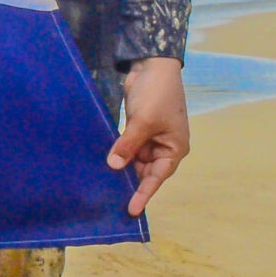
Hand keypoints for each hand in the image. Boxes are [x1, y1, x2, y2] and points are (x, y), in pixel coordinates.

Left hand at [108, 56, 190, 214]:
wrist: (152, 66)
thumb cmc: (157, 94)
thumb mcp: (143, 121)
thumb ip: (128, 144)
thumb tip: (114, 166)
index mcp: (174, 149)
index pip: (157, 177)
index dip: (143, 194)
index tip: (131, 210)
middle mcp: (163, 148)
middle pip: (145, 172)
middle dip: (129, 184)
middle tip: (109, 201)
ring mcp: (149, 140)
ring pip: (133, 162)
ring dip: (120, 170)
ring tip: (102, 187)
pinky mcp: (136, 131)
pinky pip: (126, 149)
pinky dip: (116, 156)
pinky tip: (101, 166)